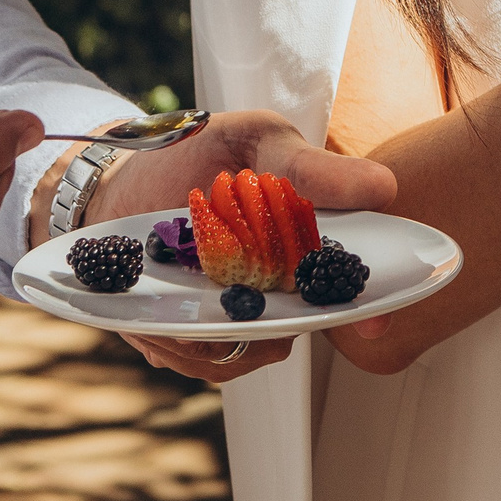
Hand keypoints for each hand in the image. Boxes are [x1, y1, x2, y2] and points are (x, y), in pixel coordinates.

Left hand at [41, 109, 398, 384]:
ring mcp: (234, 319)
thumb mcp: (256, 142)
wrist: (117, 178)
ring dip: (203, 329)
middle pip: (290, 330)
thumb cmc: (196, 153)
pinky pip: (193, 359)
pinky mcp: (188, 337)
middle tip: (212, 285)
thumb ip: (309, 167)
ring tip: (167, 285)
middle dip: (260, 322)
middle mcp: (279, 291)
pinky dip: (172, 338)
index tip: (372, 319)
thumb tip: (383, 188)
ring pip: (240, 352)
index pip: (348, 284)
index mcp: (308, 246)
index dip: (366, 305)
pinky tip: (150, 309)